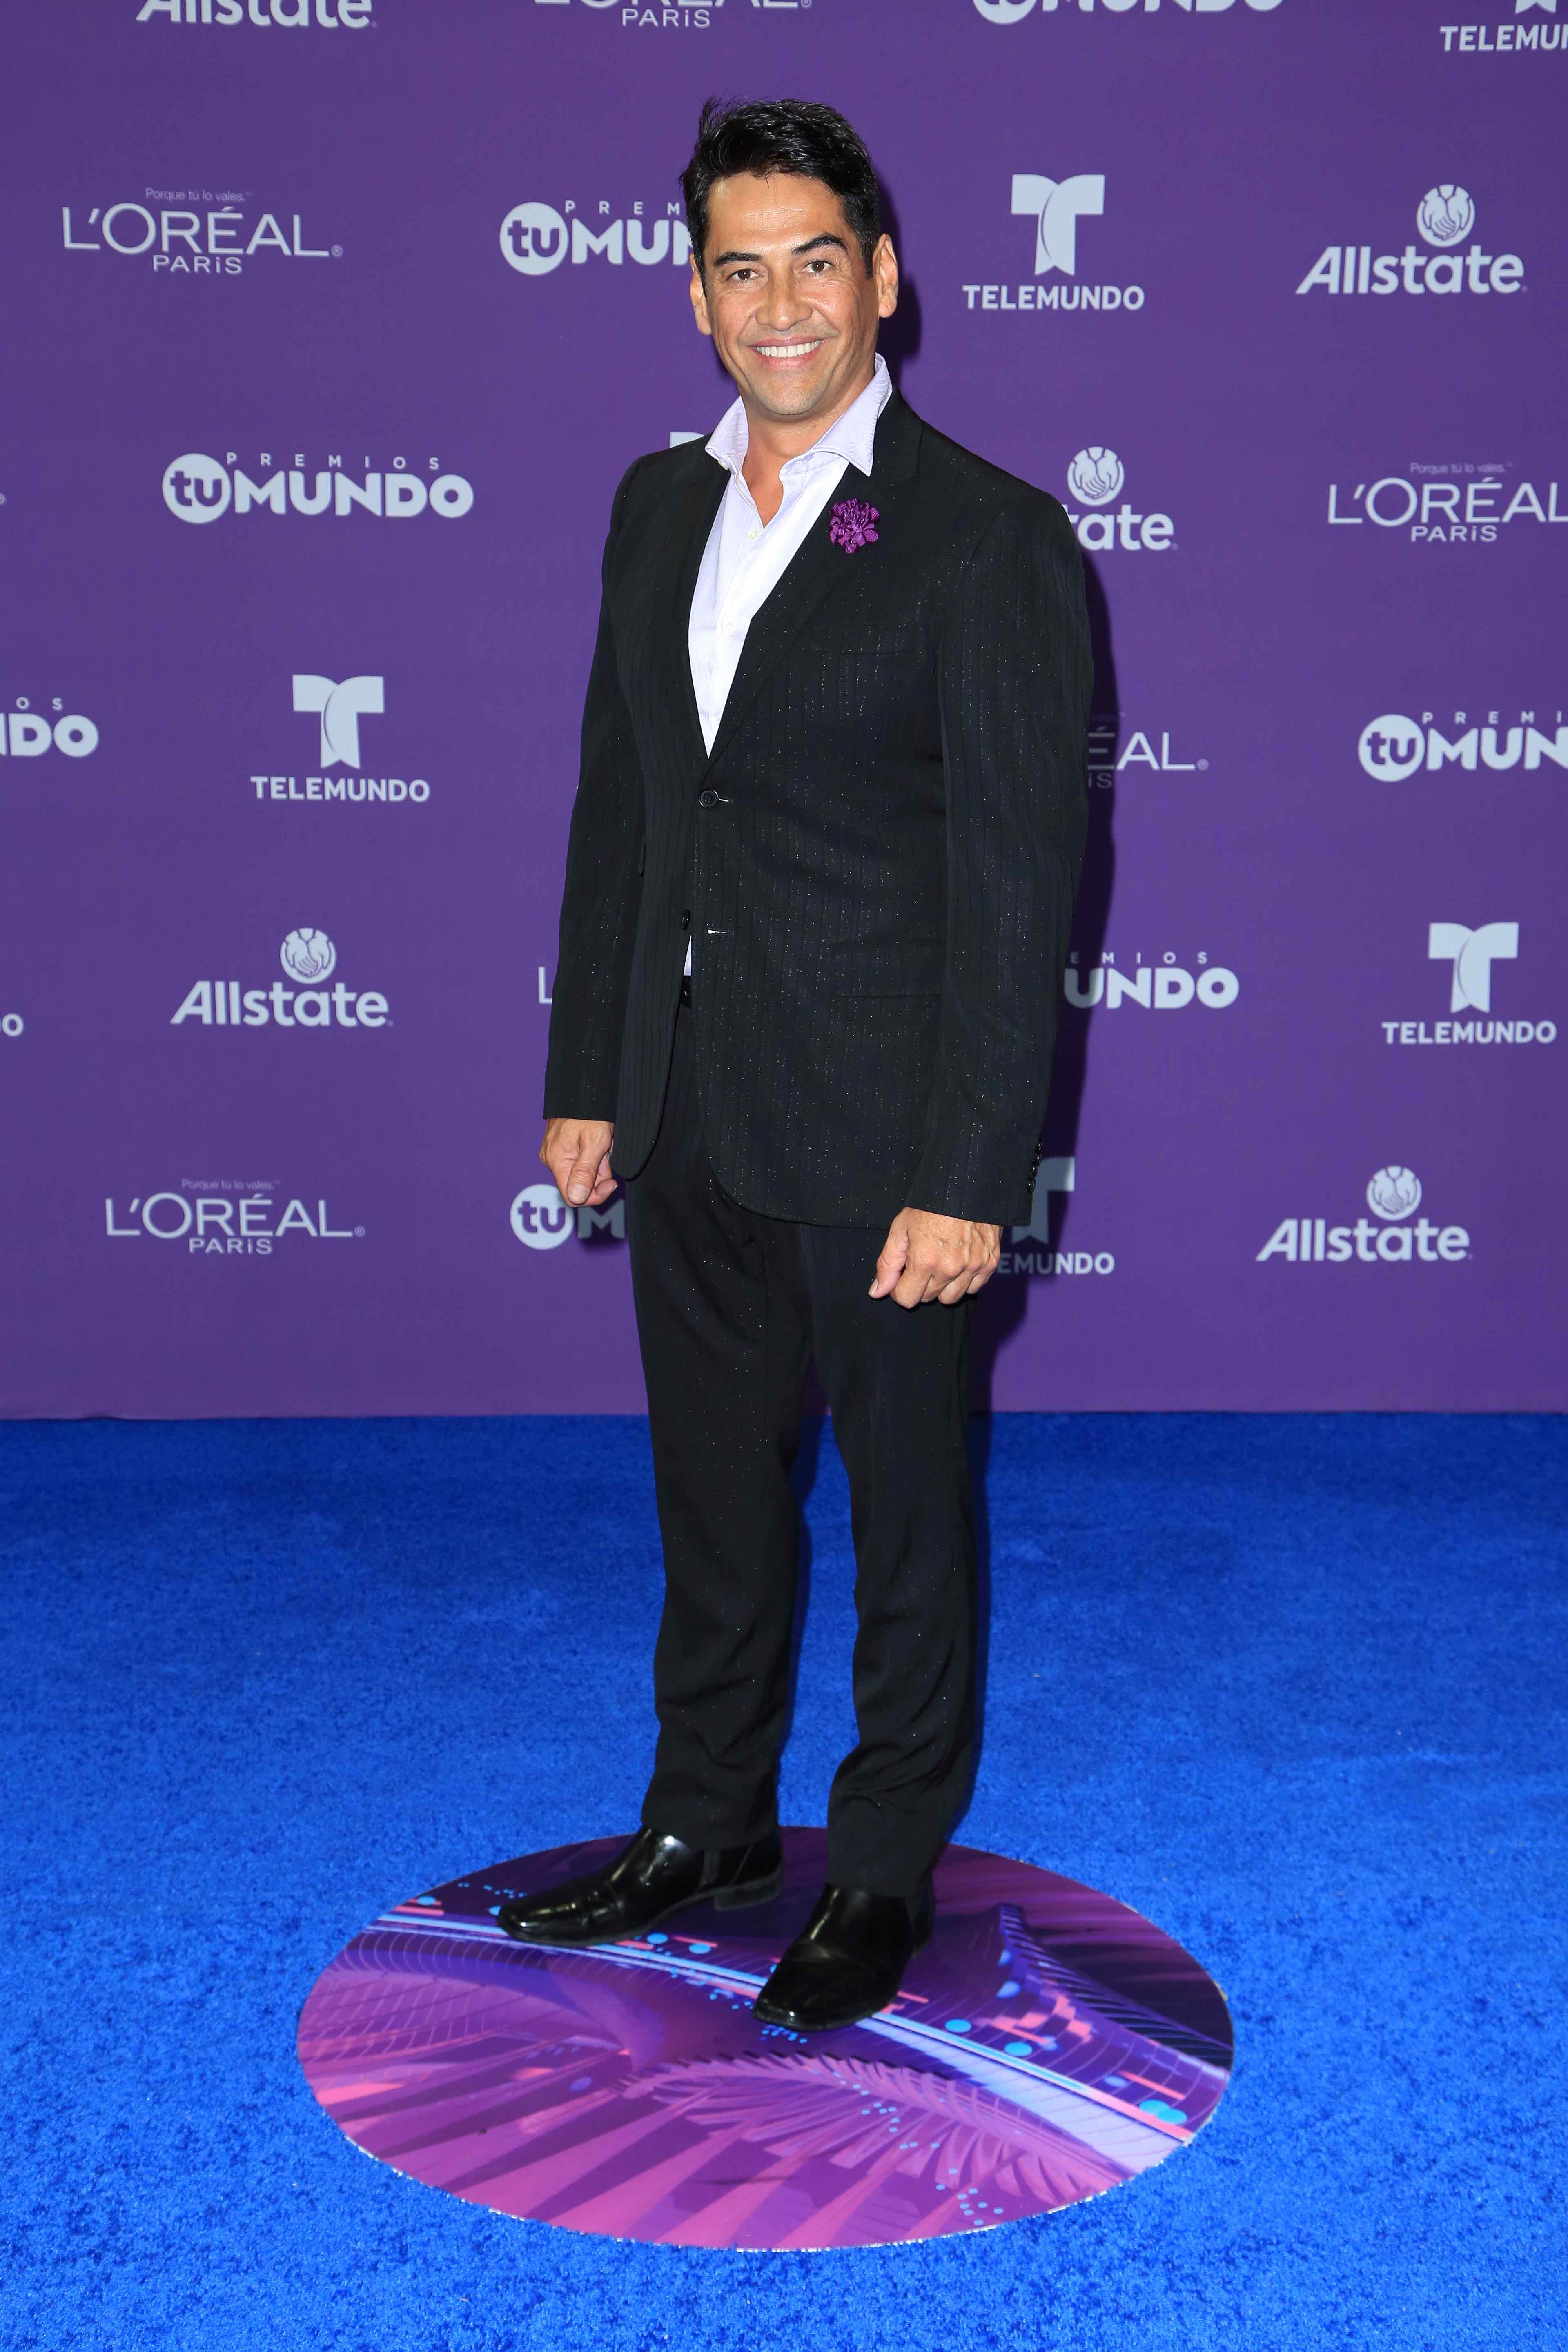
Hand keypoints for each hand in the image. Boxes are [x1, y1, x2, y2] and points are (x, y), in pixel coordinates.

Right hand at [541, 1117, 615, 1207]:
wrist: (582, 1088)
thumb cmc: (591, 1113)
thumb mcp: (595, 1142)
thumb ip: (585, 1172)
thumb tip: (577, 1198)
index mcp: (558, 1161)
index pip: (573, 1198)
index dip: (596, 1195)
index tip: (612, 1182)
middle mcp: (551, 1160)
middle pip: (578, 1186)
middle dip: (598, 1176)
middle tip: (607, 1155)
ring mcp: (553, 1153)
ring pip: (580, 1174)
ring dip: (596, 1165)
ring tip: (603, 1145)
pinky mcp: (558, 1147)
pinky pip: (577, 1161)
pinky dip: (591, 1156)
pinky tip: (596, 1143)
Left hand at [870, 1208, 1000, 1309]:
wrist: (966, 1185)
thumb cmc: (930, 1206)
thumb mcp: (900, 1229)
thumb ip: (887, 1263)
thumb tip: (877, 1292)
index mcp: (925, 1261)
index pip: (907, 1299)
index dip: (900, 1290)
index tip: (901, 1278)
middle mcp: (950, 1269)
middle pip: (928, 1299)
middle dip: (920, 1285)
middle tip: (921, 1263)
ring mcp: (972, 1267)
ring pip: (951, 1298)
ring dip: (942, 1287)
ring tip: (940, 1264)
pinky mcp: (990, 1264)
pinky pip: (974, 1289)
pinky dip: (964, 1281)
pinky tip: (958, 1264)